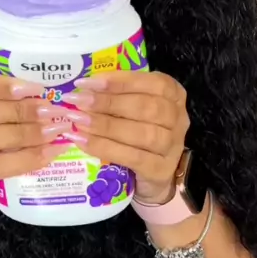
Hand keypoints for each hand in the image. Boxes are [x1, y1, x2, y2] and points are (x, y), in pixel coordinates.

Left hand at [62, 71, 189, 204]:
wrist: (151, 177)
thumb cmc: (138, 133)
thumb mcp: (132, 109)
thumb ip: (116, 96)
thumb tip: (82, 88)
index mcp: (173, 95)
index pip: (153, 82)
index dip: (120, 80)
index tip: (87, 82)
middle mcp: (178, 119)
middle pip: (146, 107)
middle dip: (108, 102)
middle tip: (78, 101)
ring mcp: (172, 146)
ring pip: (141, 133)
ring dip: (105, 125)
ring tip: (78, 120)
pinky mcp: (161, 170)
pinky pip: (132, 157)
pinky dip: (104, 147)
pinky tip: (82, 141)